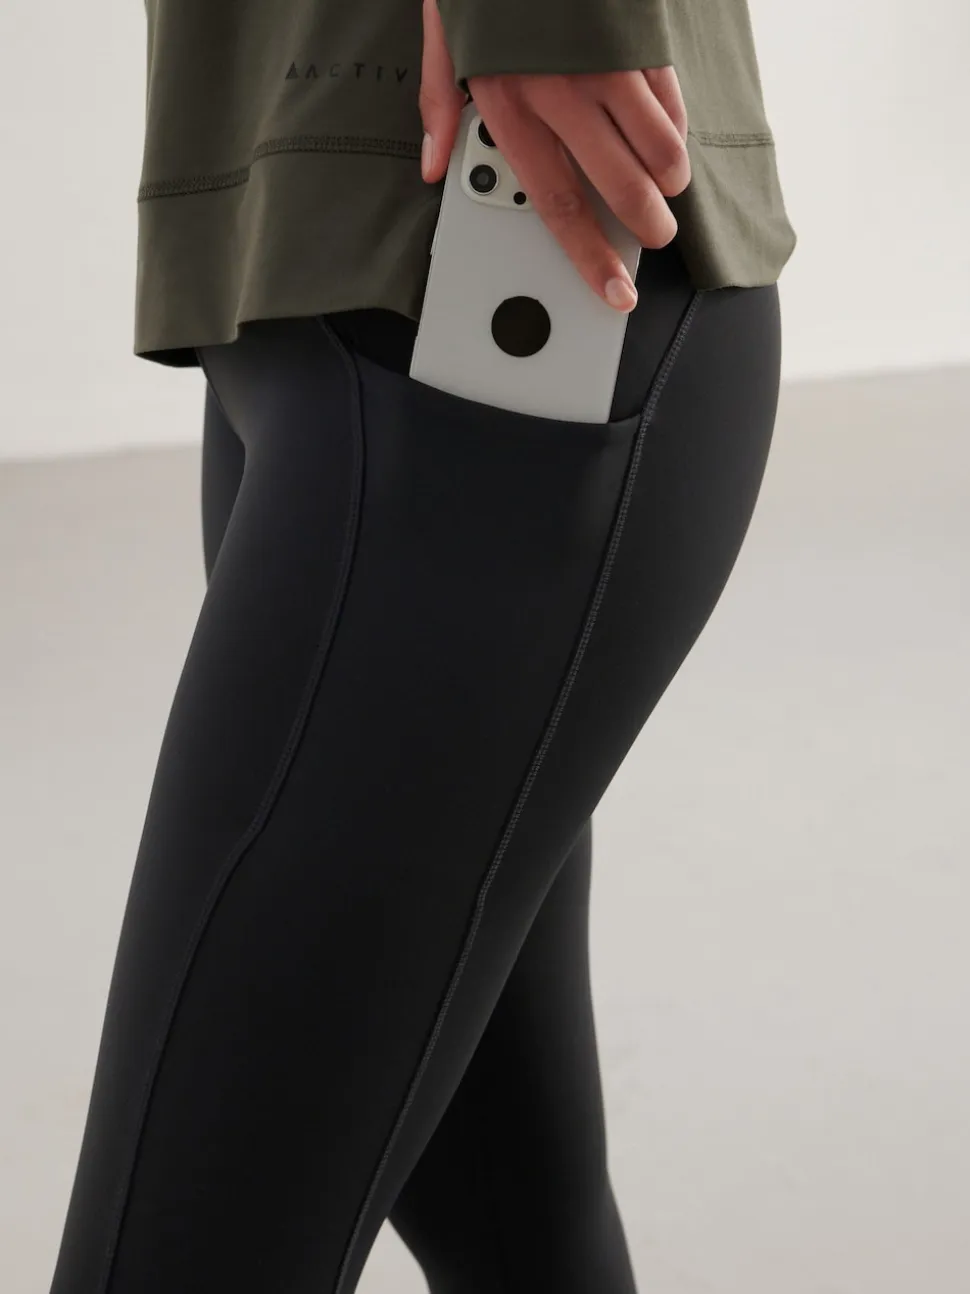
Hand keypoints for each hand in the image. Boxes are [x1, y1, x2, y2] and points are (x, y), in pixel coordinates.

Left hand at [419, 0, 690, 312]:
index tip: (613, 292)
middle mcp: (559, 91)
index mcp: (508, 104)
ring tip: (667, 191)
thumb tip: (434, 167)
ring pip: (655, 145)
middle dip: (644, 225)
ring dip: (668, 178)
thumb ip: (440, 104)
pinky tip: (671, 139)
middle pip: (616, 185)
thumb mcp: (441, 36)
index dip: (589, 257)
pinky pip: (667, 96)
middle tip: (655, 239)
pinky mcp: (635, 34)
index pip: (557, 203)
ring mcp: (603, 63)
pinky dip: (675, 126)